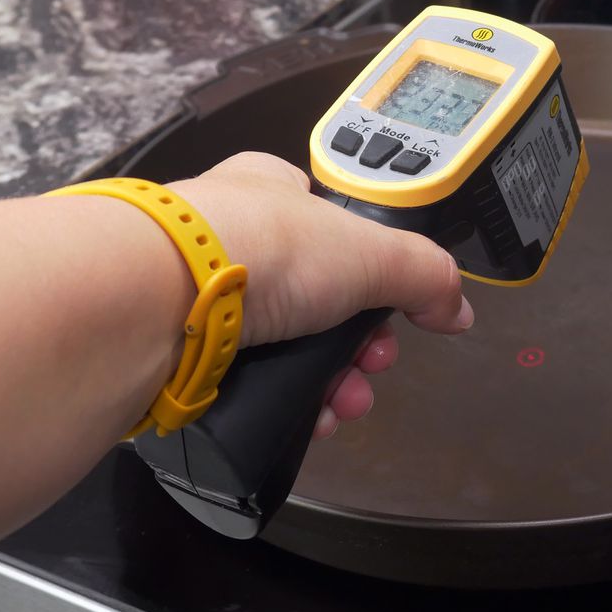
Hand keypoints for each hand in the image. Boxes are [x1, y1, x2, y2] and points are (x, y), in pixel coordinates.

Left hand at [170, 152, 472, 437]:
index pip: (328, 222)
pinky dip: (280, 403)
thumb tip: (457, 309)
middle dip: (355, 343)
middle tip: (372, 368)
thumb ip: (425, 277)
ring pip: (279, 345)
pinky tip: (305, 421)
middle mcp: (228, 234)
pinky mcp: (172, 348)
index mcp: (269, 189)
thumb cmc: (261, 250)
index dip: (370, 271)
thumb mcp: (371, 252)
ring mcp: (194, 292)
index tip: (392, 312)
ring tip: (342, 408)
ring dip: (326, 382)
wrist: (154, 300)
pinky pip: (240, 381)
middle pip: (313, 296)